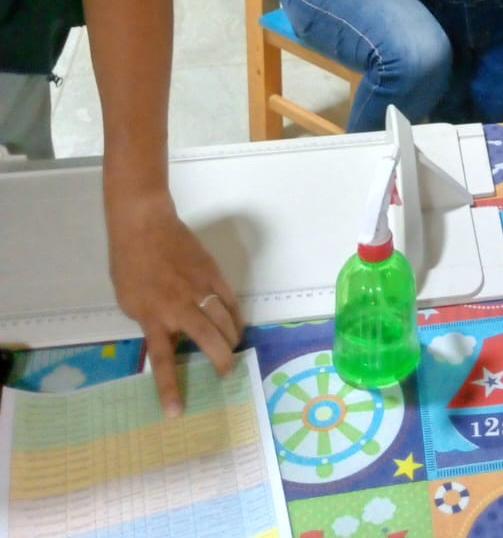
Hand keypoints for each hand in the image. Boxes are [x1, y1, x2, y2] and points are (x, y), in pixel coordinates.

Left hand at [106, 190, 242, 416]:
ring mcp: (199, 288)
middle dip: (221, 360)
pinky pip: (229, 299)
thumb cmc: (129, 264)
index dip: (170, 388)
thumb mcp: (130, 303)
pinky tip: (236, 323)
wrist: (145, 226)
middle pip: (208, 339)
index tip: (176, 412)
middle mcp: (179, 307)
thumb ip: (150, 322)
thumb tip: (171, 336)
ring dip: (232, 338)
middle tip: (225, 372)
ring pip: (225, 319)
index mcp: (153, 318)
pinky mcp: (212, 272)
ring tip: (233, 348)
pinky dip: (235, 314)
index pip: (163, 360)